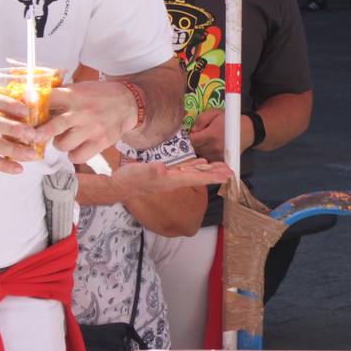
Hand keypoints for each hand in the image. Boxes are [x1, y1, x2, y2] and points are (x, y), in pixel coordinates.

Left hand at [37, 81, 138, 163]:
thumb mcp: (78, 90)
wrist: (128, 103)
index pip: (47, 100)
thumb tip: (29, 102)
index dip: (31, 107)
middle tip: (32, 137)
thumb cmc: (98, 96)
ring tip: (65, 138)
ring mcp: (91, 129)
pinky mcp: (100, 142)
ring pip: (62, 145)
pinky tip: (76, 147)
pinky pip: (77, 156)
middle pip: (54, 126)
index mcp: (73, 96)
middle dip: (39, 134)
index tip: (23, 114)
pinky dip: (73, 155)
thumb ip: (58, 97)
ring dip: (59, 143)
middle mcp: (81, 112)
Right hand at [109, 158, 231, 197]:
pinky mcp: (166, 174)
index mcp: (172, 179)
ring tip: (222, 167)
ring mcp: (171, 177)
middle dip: (216, 173)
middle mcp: (175, 179)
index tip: (227, 176)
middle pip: (200, 176)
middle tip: (231, 171)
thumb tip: (162, 169)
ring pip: (195, 172)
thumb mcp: (139, 173)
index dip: (213, 176)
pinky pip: (185, 169)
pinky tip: (201, 163)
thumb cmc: (129, 180)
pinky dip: (196, 166)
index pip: (197, 177)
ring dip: (209, 170)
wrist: (119, 187)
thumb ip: (151, 171)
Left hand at [188, 107, 236, 160]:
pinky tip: (210, 147)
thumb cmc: (229, 120)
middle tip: (199, 136)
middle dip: (194, 142)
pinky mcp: (221, 161)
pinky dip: (206, 153)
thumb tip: (192, 130)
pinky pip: (207, 158)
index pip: (192, 140)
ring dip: (199, 148)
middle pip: (194, 149)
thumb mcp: (214, 113)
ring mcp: (218, 156)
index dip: (189, 136)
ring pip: (200, 154)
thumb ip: (201, 119)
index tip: (193, 133)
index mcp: (212, 135)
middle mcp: (214, 148)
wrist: (247, 131)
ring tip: (206, 141)